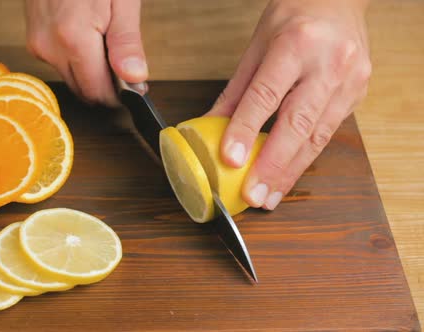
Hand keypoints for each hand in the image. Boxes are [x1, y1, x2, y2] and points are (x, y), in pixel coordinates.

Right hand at [25, 0, 147, 105]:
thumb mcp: (122, 0)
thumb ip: (126, 42)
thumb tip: (134, 78)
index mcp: (73, 38)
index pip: (98, 92)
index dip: (120, 95)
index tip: (135, 87)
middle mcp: (49, 46)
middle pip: (83, 90)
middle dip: (106, 85)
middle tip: (125, 64)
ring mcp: (38, 43)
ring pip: (71, 78)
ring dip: (91, 72)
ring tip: (105, 42)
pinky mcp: (33, 40)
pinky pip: (59, 63)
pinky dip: (76, 59)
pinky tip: (87, 36)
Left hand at [207, 0, 371, 209]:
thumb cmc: (295, 15)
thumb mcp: (256, 45)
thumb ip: (236, 90)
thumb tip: (209, 126)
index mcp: (296, 44)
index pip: (265, 95)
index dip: (245, 130)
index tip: (230, 159)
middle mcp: (329, 64)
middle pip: (298, 124)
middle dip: (273, 165)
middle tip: (253, 195)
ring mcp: (349, 81)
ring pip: (317, 137)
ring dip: (290, 172)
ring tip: (270, 197)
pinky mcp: (358, 94)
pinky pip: (328, 133)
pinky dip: (305, 158)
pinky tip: (288, 176)